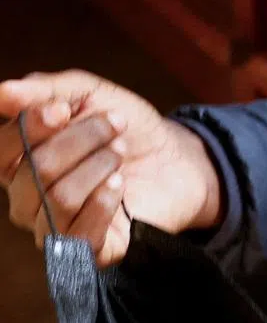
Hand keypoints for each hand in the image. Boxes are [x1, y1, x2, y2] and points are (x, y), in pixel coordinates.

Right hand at [0, 70, 222, 266]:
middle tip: (115, 125)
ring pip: (58, 199)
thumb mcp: (91, 93)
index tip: (65, 109)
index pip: (1, 151)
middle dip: (85, 137)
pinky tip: (120, 184)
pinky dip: (103, 201)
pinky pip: (77, 236)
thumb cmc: (126, 126)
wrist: (175, 156)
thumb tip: (2, 92)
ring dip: (101, 164)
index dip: (30, 126)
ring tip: (121, 153)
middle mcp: (28, 200)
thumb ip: (46, 90)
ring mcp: (54, 228)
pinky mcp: (86, 251)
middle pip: (36, 170)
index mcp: (22, 161)